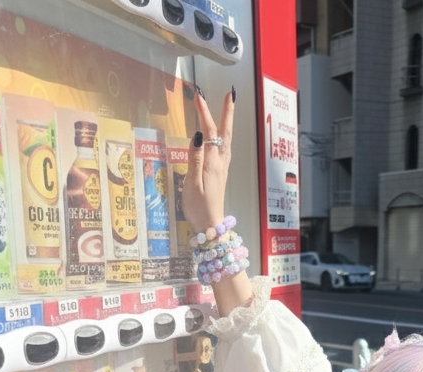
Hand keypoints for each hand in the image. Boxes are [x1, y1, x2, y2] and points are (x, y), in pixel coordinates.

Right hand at [183, 88, 234, 233]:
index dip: (203, 112)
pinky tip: (222, 134)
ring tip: (228, 107)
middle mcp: (220, 162)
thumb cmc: (198, 208)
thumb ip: (195, 158)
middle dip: (226, 112)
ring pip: (226, 139)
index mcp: (212, 162)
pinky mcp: (221, 173)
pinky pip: (224, 148)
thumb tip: (197, 134)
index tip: (197, 96)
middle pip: (224, 132)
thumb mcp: (193, 183)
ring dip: (227, 121)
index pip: (208, 131)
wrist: (210, 226)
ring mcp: (222, 168)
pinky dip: (224, 135)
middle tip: (230, 94)